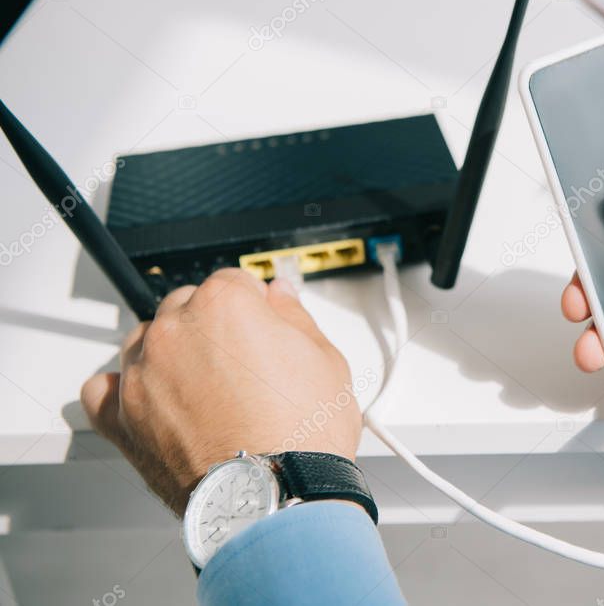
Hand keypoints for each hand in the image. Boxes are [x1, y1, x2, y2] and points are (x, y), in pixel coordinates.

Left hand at [81, 269, 360, 515]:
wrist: (274, 497)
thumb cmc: (302, 435)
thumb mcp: (325, 361)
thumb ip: (294, 317)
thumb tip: (280, 295)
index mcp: (224, 304)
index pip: (234, 281)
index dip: (255, 306)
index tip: (263, 328)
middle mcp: (176, 331)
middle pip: (187, 305)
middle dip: (213, 327)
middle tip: (243, 366)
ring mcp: (143, 374)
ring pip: (147, 340)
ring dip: (170, 354)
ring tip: (205, 390)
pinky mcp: (121, 419)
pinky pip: (102, 388)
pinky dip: (122, 390)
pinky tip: (153, 401)